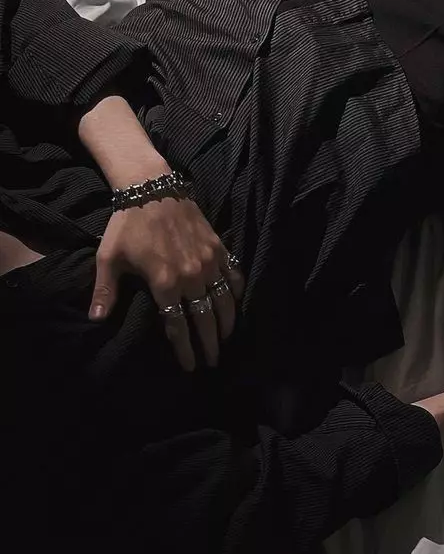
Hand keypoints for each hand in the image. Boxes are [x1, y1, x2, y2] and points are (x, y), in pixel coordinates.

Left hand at [89, 192, 244, 371]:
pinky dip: (237, 292)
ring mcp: (209, 262)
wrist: (152, 188)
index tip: (191, 365)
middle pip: (206, 318)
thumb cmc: (127, 224)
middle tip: (213, 360)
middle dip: (210, 344)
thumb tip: (96, 319)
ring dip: (227, 323)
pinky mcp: (219, 248)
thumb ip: (105, 291)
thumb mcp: (109, 258)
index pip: (179, 325)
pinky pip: (234, 275)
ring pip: (224, 300)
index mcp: (165, 283)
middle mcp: (192, 276)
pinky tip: (235, 303)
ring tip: (226, 338)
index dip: (185, 349)